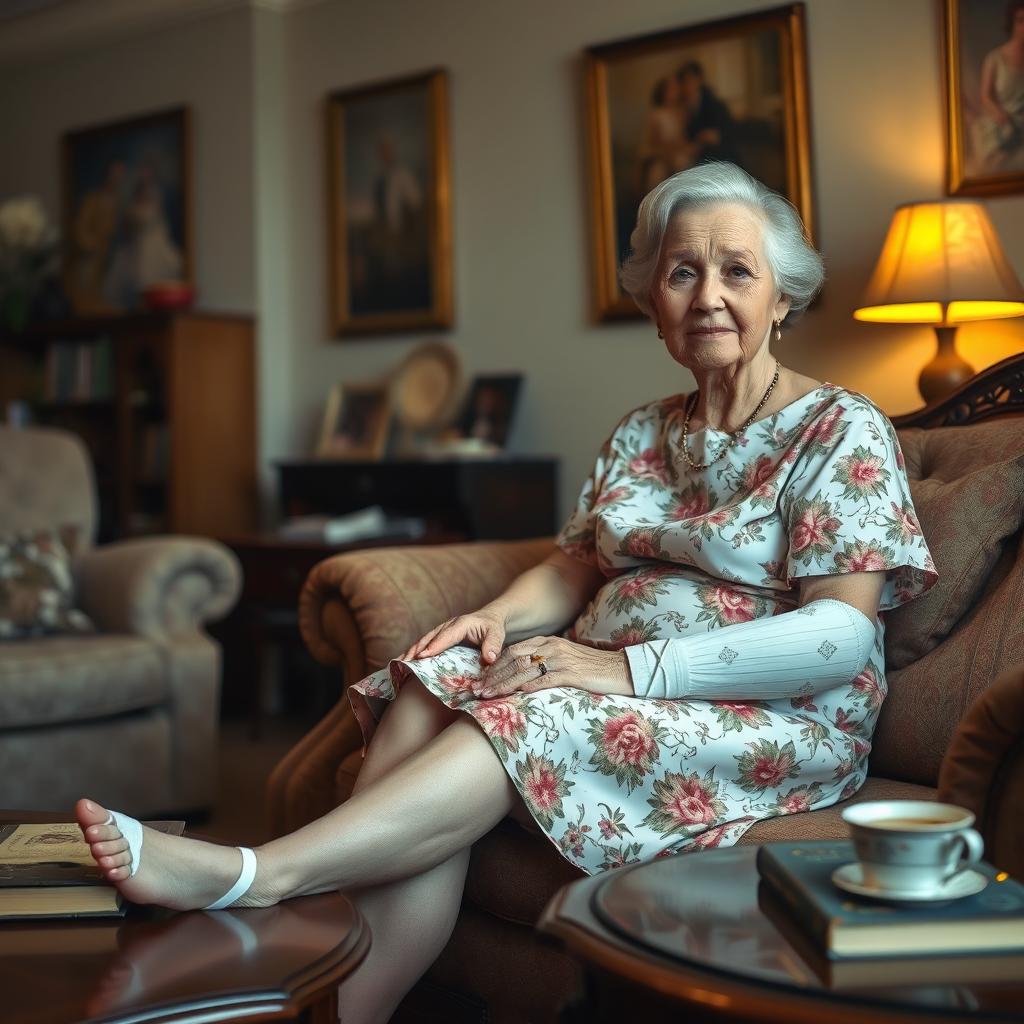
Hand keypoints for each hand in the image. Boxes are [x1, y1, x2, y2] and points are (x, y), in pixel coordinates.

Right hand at [400, 608, 507, 664]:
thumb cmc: (493, 627)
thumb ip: (493, 645)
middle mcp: (448, 626)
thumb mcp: (497, 634)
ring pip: (424, 641)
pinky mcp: (439, 637)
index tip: (423, 656)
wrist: (489, 618)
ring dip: (411, 652)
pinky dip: (413, 653)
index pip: (446, 636)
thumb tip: (489, 658)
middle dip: (417, 650)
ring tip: (399, 664)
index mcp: (461, 624)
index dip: (434, 646)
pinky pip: (424, 644)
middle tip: (405, 664)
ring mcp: (441, 631)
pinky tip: (403, 662)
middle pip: (430, 638)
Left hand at [472, 636, 632, 698]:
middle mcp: (552, 647)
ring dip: (503, 683)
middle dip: (493, 675)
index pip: (514, 651)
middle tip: (477, 690)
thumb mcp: (564, 661)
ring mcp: (561, 659)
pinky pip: (545, 679)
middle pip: (514, 659)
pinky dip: (528, 687)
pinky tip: (516, 696)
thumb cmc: (592, 669)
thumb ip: (544, 664)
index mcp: (548, 642)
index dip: (495, 666)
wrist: (622, 669)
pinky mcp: (572, 673)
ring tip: (488, 695)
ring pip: (524, 669)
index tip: (480, 680)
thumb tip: (521, 679)